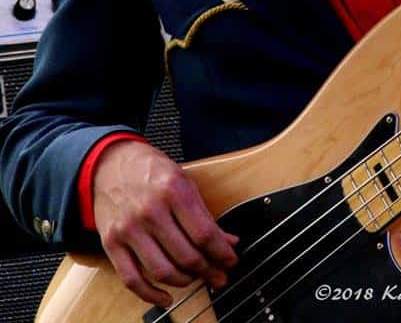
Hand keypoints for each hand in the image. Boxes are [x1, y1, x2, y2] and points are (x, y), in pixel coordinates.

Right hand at [93, 140, 238, 306]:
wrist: (109, 164)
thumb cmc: (150, 170)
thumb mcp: (183, 181)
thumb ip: (205, 213)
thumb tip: (228, 242)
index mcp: (172, 190)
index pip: (203, 233)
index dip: (221, 253)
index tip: (231, 261)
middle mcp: (150, 211)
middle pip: (186, 255)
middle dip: (208, 271)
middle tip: (218, 275)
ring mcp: (129, 229)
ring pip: (163, 271)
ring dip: (185, 281)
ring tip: (195, 278)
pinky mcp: (111, 243)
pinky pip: (132, 279)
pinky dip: (151, 295)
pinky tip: (166, 297)